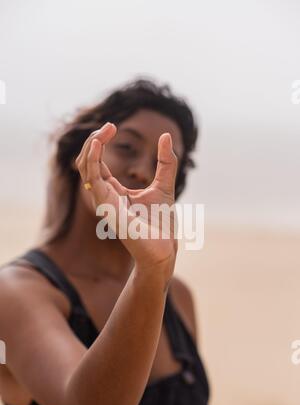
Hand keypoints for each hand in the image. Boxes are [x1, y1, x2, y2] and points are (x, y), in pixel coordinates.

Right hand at [75, 122, 178, 271]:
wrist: (163, 249)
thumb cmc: (161, 223)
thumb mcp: (165, 184)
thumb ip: (166, 161)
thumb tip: (167, 136)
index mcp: (114, 191)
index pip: (97, 163)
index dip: (101, 142)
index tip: (112, 126)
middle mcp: (104, 196)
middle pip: (87, 163)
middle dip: (93, 141)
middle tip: (109, 126)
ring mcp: (103, 202)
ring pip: (85, 168)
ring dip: (91, 146)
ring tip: (104, 130)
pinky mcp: (106, 206)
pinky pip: (92, 179)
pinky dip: (92, 160)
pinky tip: (97, 144)